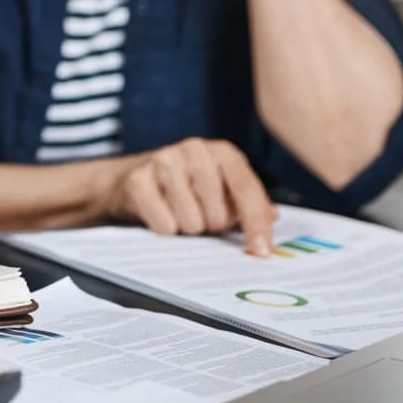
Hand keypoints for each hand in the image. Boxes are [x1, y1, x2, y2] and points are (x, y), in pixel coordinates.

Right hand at [95, 139, 277, 255]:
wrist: (129, 178)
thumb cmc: (186, 187)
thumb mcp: (221, 189)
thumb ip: (249, 202)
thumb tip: (273, 218)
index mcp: (222, 152)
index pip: (246, 190)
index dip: (256, 224)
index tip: (262, 252)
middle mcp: (194, 150)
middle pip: (219, 214)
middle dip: (212, 225)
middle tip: (201, 216)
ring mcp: (164, 161)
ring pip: (192, 223)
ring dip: (187, 228)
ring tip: (179, 213)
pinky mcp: (138, 180)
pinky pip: (164, 225)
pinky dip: (165, 229)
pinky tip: (160, 213)